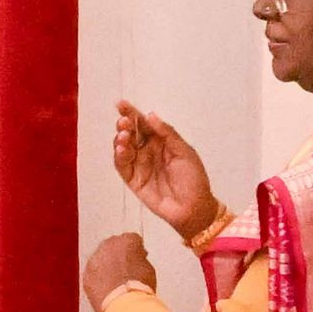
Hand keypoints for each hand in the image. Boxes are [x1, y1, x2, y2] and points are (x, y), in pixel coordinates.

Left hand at [81, 231, 156, 311]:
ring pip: (100, 260)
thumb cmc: (138, 286)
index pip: (132, 240)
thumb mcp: (148, 268)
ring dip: (107, 266)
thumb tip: (137, 262)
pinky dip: (98, 279)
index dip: (136, 250)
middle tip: (126, 268)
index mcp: (127, 240)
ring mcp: (94, 260)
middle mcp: (108, 246)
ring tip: (116, 280)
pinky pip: (93, 274)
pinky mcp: (86, 275)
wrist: (124, 303)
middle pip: (113, 246)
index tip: (138, 257)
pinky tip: (107, 288)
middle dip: (119, 255)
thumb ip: (140, 259)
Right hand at [110, 102, 219, 236]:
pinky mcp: (132, 179)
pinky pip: (122, 165)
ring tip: (123, 136)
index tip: (121, 104)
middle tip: (124, 122)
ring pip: (124, 147)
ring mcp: (139, 165)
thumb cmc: (193, 179)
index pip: (144, 124)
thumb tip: (151, 116)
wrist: (192, 207)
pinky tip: (121, 149)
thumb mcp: (185, 152)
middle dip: (125, 125)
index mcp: (162, 141)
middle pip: (131, 133)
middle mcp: (148, 150)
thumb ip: (167, 134)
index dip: (132, 113)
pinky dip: (119, 156)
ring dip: (121, 140)